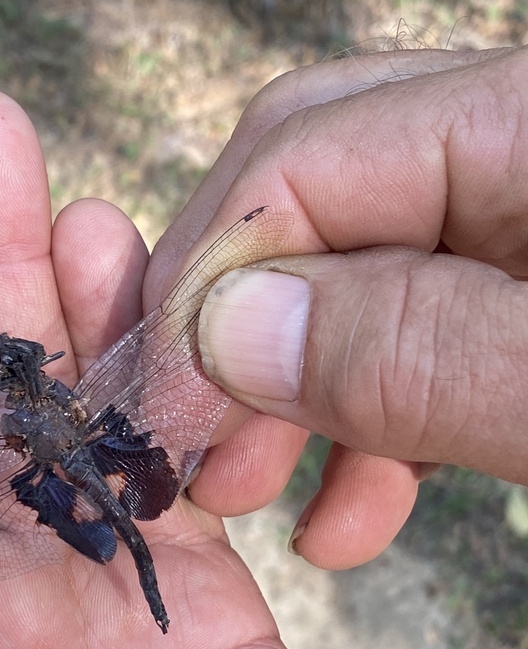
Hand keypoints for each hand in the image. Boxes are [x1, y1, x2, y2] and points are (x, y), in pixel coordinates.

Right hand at [150, 45, 527, 569]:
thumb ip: (417, 352)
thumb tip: (227, 331)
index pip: (303, 158)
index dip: (207, 284)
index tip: (157, 411)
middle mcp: (511, 140)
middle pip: (311, 192)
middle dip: (234, 325)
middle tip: (187, 442)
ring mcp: (520, 214)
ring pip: (361, 269)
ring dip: (295, 387)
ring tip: (250, 496)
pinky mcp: (527, 287)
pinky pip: (428, 325)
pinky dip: (380, 414)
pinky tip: (354, 509)